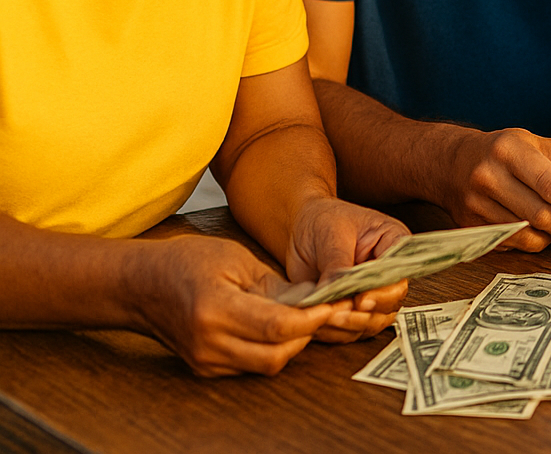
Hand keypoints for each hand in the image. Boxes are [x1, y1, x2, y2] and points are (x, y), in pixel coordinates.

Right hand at [126, 235, 343, 376]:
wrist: (141, 284)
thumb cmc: (186, 262)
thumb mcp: (236, 259)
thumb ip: (276, 286)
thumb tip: (313, 301)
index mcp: (215, 308)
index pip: (277, 326)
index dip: (311, 319)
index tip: (331, 305)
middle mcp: (208, 342)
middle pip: (275, 356)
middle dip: (306, 336)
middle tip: (322, 313)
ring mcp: (204, 360)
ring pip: (265, 366)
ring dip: (290, 346)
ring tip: (302, 319)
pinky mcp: (205, 368)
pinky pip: (250, 367)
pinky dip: (270, 350)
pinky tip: (277, 329)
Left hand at [284, 196, 409, 342]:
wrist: (301, 227)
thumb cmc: (323, 220)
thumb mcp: (332, 235)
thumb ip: (337, 264)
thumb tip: (334, 292)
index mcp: (394, 245)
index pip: (400, 274)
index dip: (384, 292)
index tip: (362, 300)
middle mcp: (387, 273)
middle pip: (390, 304)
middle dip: (364, 315)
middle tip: (337, 315)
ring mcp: (369, 292)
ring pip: (371, 322)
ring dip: (348, 326)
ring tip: (324, 318)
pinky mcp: (349, 307)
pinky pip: (349, 328)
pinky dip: (334, 331)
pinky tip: (316, 323)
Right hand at [443, 126, 550, 250]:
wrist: (451, 163)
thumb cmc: (500, 151)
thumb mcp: (532, 142)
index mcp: (508, 151)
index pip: (548, 184)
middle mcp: (488, 177)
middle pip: (539, 215)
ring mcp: (476, 204)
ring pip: (527, 235)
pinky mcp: (471, 226)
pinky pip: (512, 244)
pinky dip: (531, 241)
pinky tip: (538, 230)